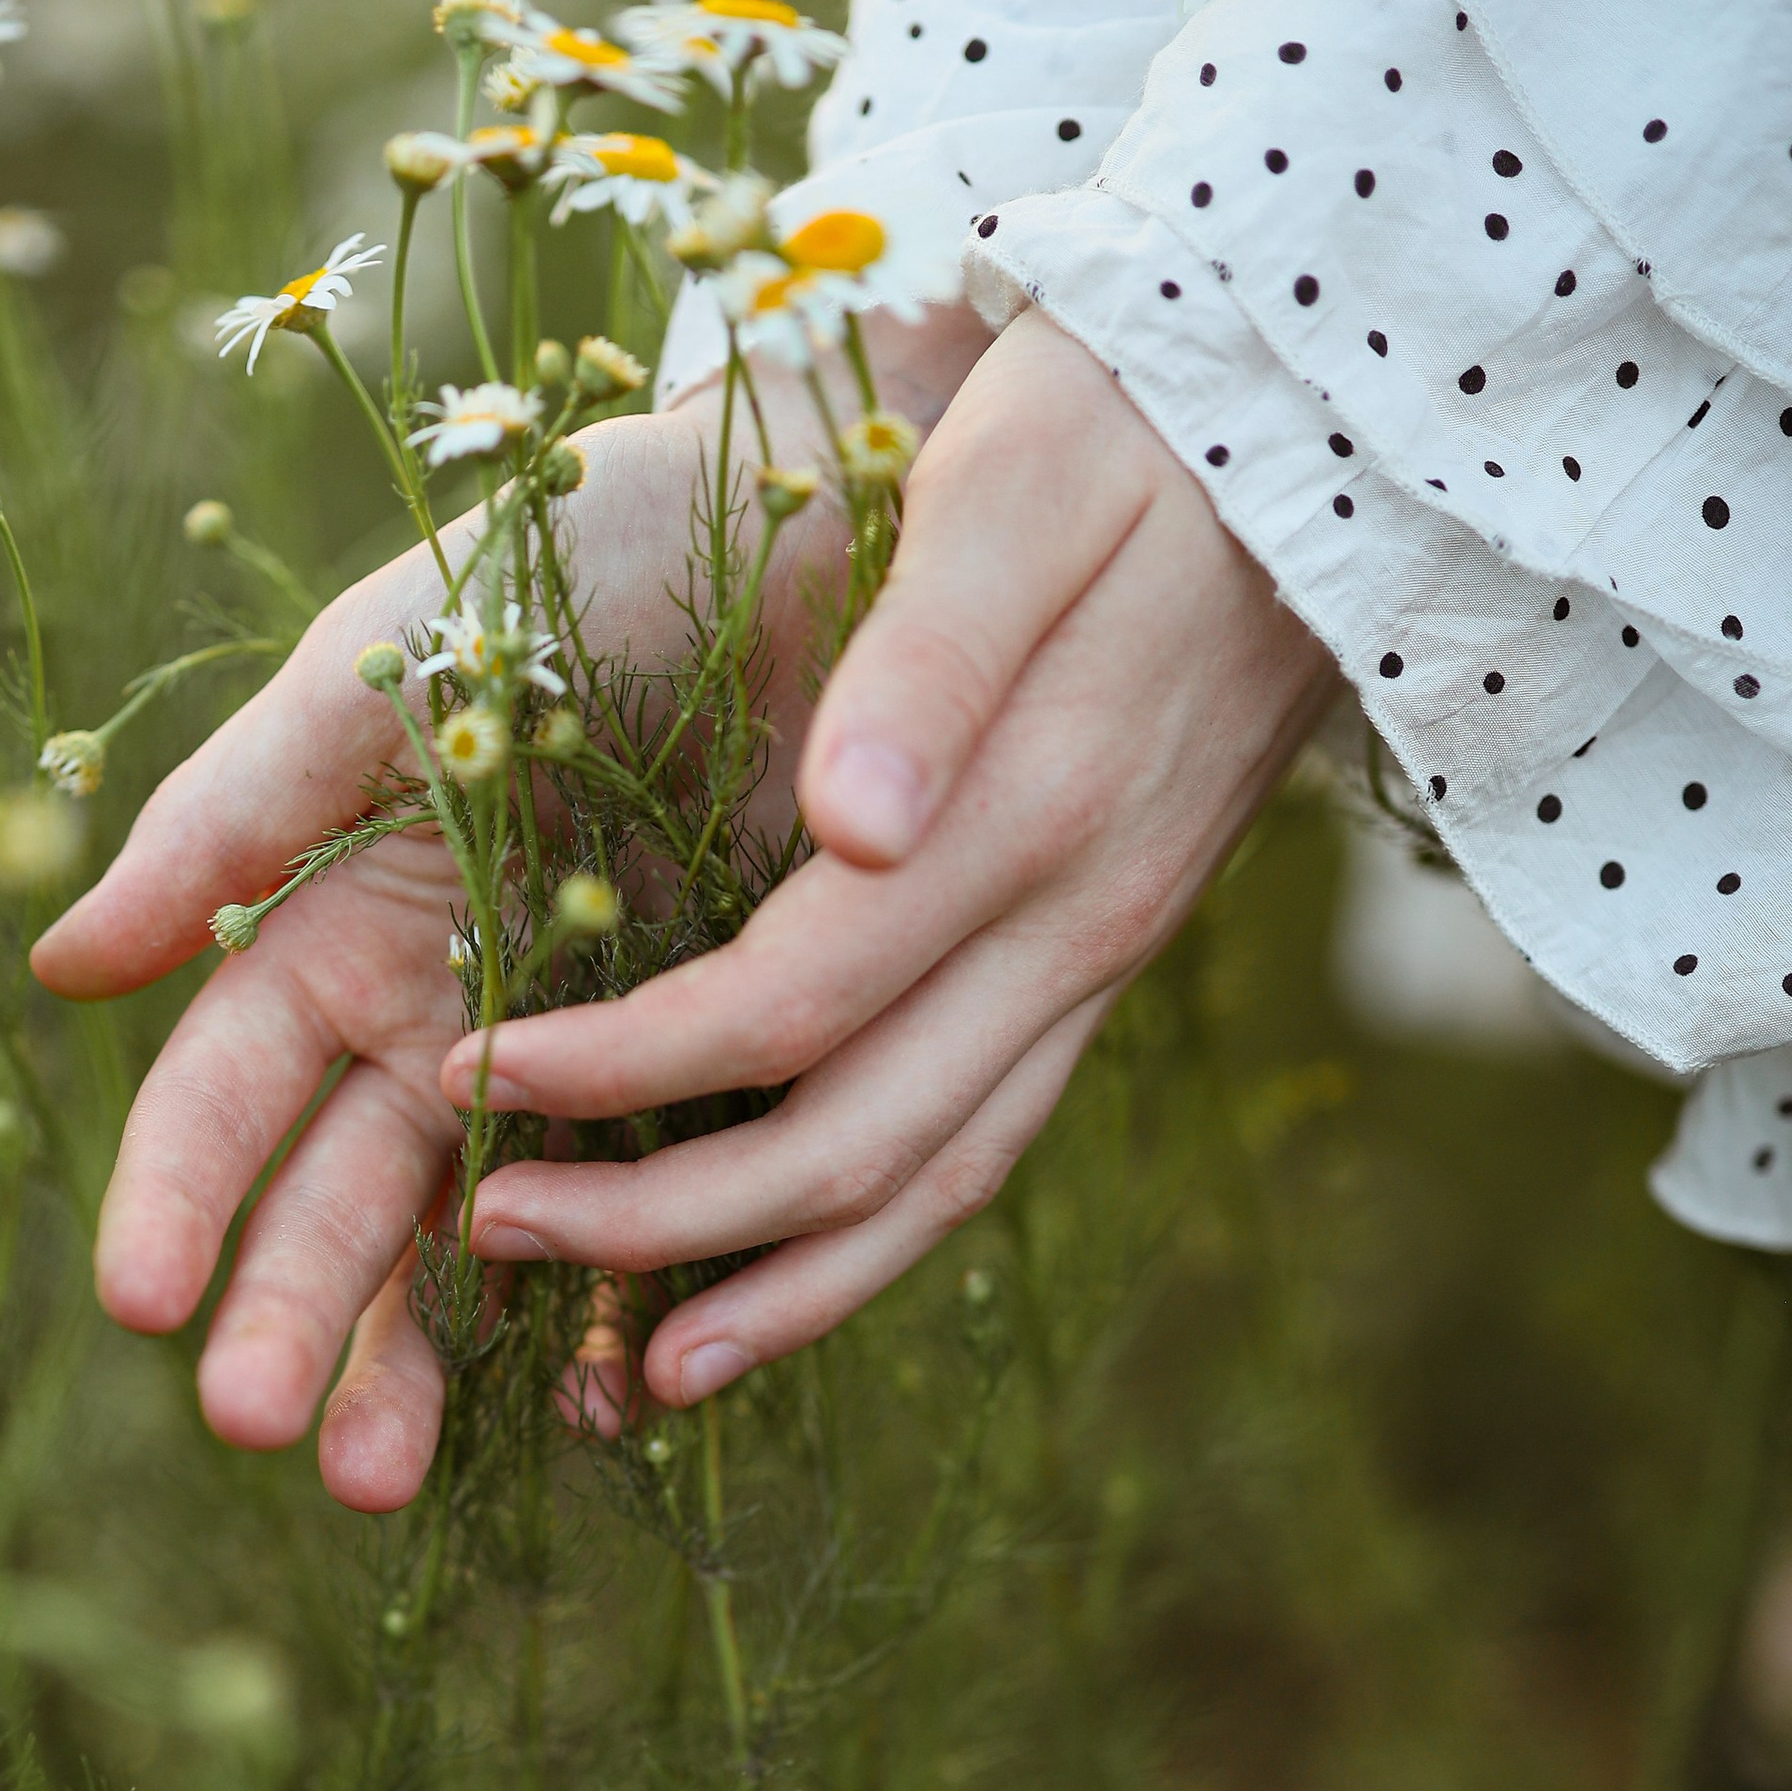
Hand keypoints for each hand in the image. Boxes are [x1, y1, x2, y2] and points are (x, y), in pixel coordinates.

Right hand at [30, 309, 987, 1510]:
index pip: (233, 1092)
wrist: (843, 506)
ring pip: (486, 1250)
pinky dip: (613, 1320)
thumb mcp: (388, 675)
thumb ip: (235, 819)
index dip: (179, 1193)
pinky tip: (581, 1404)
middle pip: (348, 1203)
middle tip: (260, 1428)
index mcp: (352, 924)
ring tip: (387, 1478)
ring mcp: (588, 1065)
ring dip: (430, 1364)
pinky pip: (660, 1231)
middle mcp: (454, 1020)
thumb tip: (61, 968)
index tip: (138, 1299)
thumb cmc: (587, 554)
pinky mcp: (725, 1087)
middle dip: (299, 1318)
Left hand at [444, 315, 1332, 1408]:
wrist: (1327, 436)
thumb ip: (934, 656)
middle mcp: (1073, 925)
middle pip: (855, 1143)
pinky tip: (763, 1290)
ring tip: (625, 1372)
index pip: (792, 1000)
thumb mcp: (1021, 485)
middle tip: (479, 1230)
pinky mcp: (1100, 962)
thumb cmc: (1135, 419)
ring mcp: (1098, 960)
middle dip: (661, 1217)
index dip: (622, 1063)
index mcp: (1028, 815)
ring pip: (933, 1186)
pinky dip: (866, 1248)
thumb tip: (854, 826)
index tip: (464, 1068)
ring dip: (776, 1289)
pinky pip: (981, 1148)